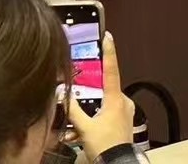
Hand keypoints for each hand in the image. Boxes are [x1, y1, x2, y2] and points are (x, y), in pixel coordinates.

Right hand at [67, 33, 134, 157]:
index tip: (108, 37)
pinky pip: (106, 115)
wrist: (117, 161)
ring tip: (75, 126)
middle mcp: (123, 102)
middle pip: (104, 90)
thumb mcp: (85, 127)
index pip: (112, 70)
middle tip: (77, 96)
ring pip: (103, 104)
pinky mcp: (122, 122)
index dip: (109, 52)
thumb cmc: (105, 144)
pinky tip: (80, 132)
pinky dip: (93, 120)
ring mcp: (124, 112)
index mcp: (116, 99)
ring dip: (89, 112)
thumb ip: (73, 110)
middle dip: (89, 94)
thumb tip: (63, 95)